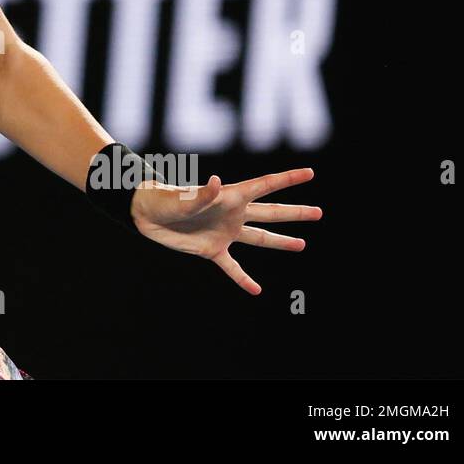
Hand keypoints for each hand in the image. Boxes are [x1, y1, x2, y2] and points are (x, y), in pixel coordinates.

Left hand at [130, 168, 321, 294]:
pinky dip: (243, 279)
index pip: (265, 186)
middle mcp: (232, 214)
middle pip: (271, 213)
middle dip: (295, 213)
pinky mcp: (212, 250)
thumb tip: (217, 181)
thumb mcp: (182, 196)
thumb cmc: (161, 198)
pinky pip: (233, 267)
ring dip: (281, 242)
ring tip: (302, 245)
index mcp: (230, 197)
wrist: (144, 214)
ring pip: (260, 238)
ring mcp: (225, 232)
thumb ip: (202, 193)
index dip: (288, 179)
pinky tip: (257, 290)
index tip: (310, 173)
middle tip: (320, 212)